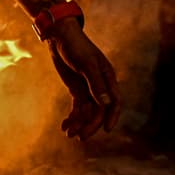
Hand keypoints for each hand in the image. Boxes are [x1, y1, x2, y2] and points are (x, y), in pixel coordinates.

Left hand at [46, 18, 120, 139]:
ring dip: (79, 123)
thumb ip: (96, 83)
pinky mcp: (77, 90)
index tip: (106, 129)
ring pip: (87, 112)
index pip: (114, 101)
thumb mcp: (86, 63)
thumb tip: (106, 104)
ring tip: (68, 133)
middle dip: (90, 124)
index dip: (112, 116)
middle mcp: (100, 85)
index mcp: (107, 78)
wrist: (60, 37)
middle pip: (99, 110)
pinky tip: (64, 126)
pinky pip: (77, 108)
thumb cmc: (76, 46)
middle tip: (80, 137)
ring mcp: (88, 88)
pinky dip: (72, 117)